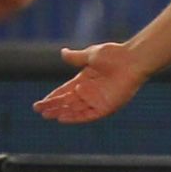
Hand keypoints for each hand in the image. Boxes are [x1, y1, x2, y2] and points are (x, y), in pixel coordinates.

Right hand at [33, 41, 148, 122]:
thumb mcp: (91, 54)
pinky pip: (88, 115)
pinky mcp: (105, 107)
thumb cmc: (114, 54)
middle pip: (67, 102)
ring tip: (47, 115)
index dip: (52, 97)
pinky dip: (75, 118)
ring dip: (61, 113)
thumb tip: (62, 52)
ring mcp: (97, 100)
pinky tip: (63, 118)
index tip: (40, 103)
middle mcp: (89, 92)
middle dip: (53, 106)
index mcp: (84, 79)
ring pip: (74, 110)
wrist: (132, 60)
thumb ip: (76, 57)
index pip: (64, 91)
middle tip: (39, 110)